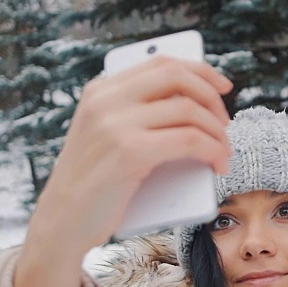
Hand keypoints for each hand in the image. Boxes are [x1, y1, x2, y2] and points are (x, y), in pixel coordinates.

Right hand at [14, 57, 231, 286]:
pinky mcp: (129, 152)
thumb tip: (196, 107)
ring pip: (189, 109)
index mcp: (101, 91)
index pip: (161, 63)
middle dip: (212, 98)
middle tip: (225, 124)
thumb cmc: (94, 185)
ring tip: (224, 151)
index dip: (199, 71)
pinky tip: (217, 164)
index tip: (222, 87)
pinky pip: (189, 140)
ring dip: (217, 131)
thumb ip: (137, 115)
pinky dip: (213, 150)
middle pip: (177, 77)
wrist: (63, 222)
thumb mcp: (106, 137)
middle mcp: (106, 100)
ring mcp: (115, 124)